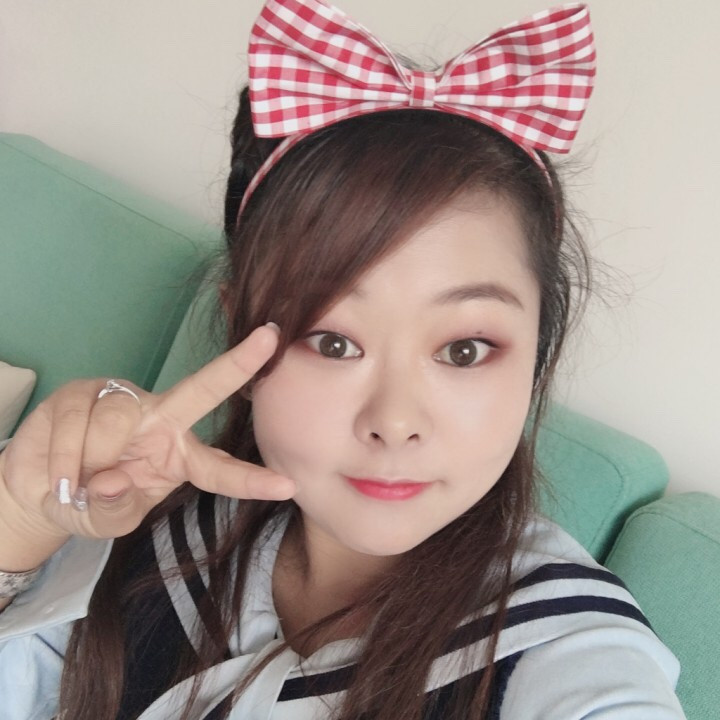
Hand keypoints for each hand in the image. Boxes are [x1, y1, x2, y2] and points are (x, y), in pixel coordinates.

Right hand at [0, 324, 293, 548]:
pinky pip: (78, 417)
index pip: (220, 469)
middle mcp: (162, 420)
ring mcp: (126, 401)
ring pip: (120, 418)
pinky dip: (62, 456)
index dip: (251, 479)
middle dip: (236, 364)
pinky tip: (58, 474)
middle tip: (270, 339)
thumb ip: (115, 509)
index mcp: (180, 457)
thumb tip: (112, 481)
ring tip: (75, 481)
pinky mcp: (85, 390)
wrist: (37, 486)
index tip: (288, 486)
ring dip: (90, 458)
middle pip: (203, 389)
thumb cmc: (88, 503)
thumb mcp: (107, 521)